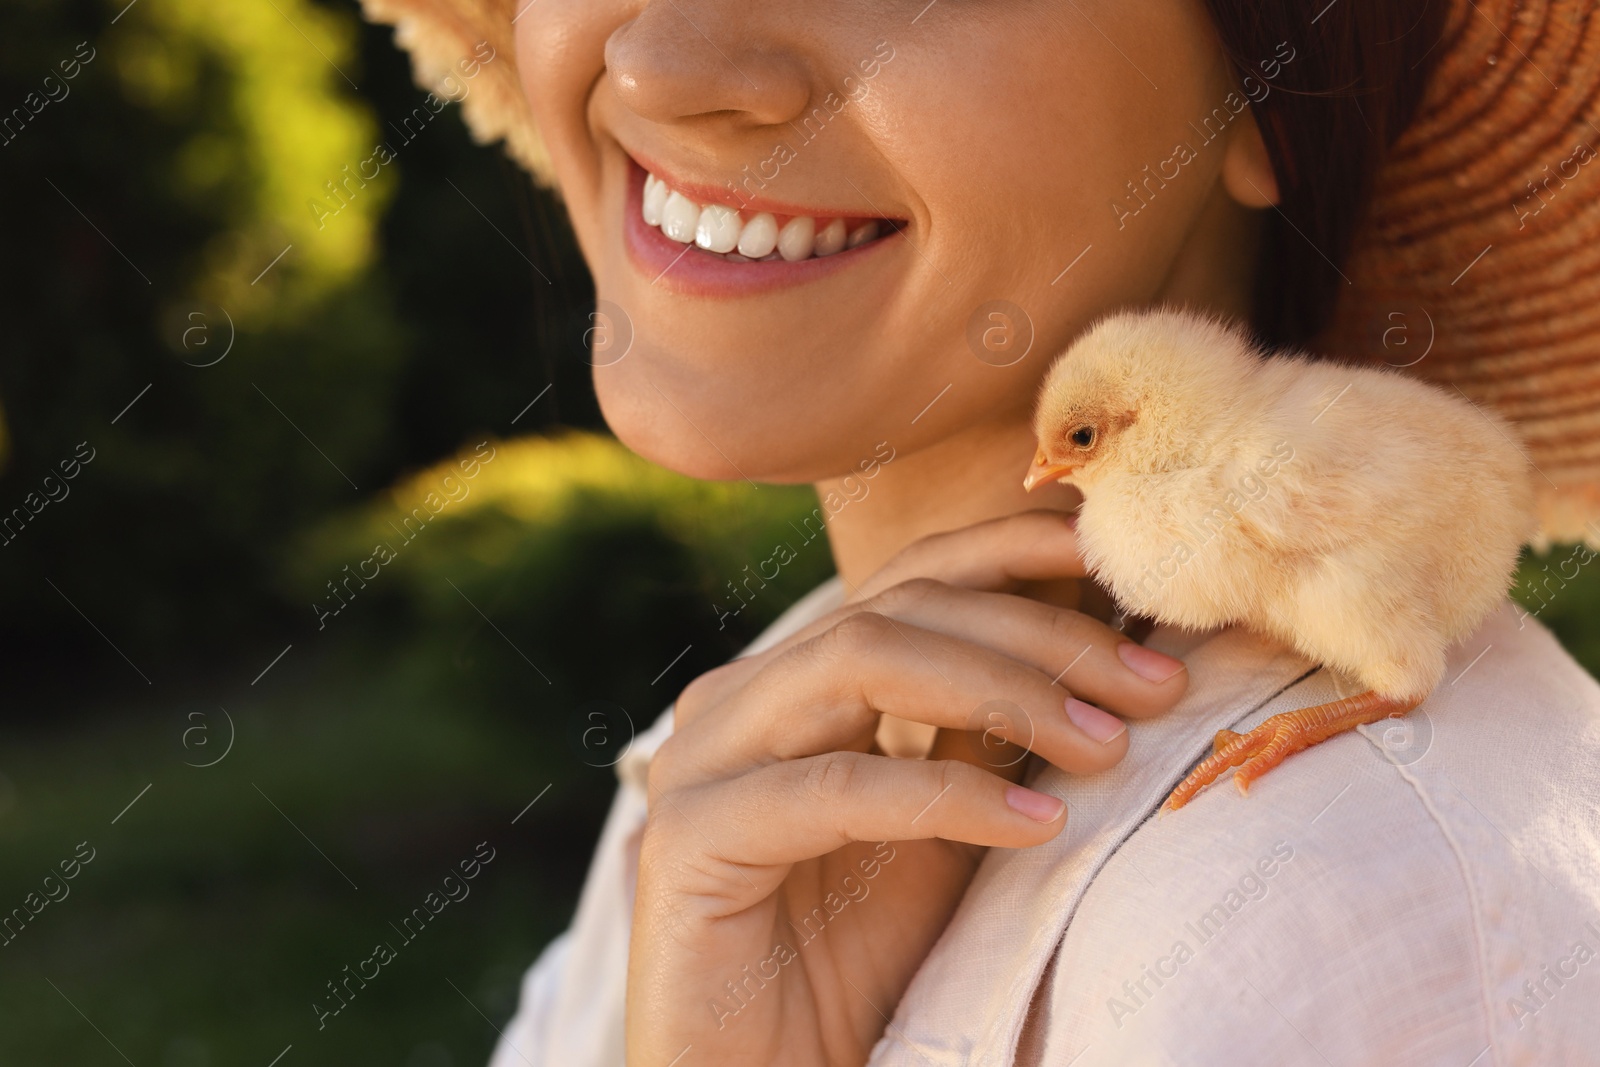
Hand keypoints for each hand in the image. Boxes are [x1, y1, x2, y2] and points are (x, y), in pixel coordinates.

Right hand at [626, 510, 1187, 1065]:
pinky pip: (836, 790)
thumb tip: (1096, 649)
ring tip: (1107, 746)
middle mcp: (737, 698)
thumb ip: (984, 732)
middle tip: (1151, 684)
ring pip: (860, 663)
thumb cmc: (852, 960)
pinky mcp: (690, 838)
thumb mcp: (943, 825)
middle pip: (897, 610)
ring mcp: (702, 760)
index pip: (905, 579)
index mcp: (790, 681)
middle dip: (1038, 634)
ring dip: (1003, 692)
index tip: (1112, 560)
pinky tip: (1036, 826)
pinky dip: (946, 797)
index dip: (1007, 551)